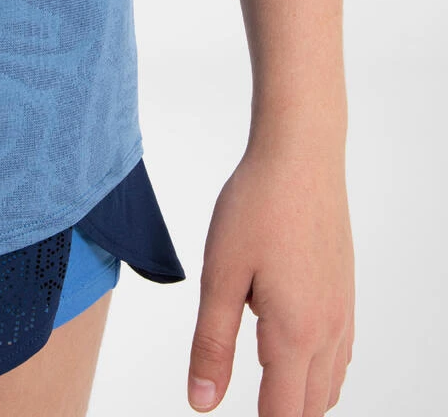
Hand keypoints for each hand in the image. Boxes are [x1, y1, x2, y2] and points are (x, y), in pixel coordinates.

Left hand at [187, 135, 353, 414]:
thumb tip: (202, 403)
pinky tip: (288, 343)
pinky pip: (340, 353)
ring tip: (263, 381)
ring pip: (329, 383)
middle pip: (311, 407)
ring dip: (300, 395)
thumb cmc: (256, 208)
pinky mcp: (345, 291)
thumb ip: (212, 344)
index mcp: (295, 333)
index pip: (283, 415)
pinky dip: (316, 367)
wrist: (300, 157)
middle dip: (280, 414)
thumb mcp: (220, 276)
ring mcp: (343, 310)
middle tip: (246, 403)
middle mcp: (329, 330)